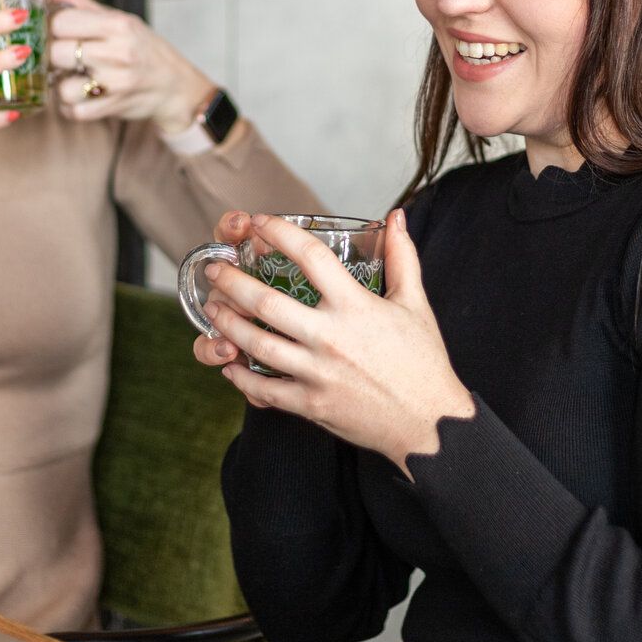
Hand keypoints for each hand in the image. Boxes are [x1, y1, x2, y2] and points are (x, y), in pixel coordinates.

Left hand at [48, 0, 215, 134]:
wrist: (177, 86)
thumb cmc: (147, 51)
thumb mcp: (122, 21)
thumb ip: (83, 6)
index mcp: (118, 25)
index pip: (61, 22)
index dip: (52, 28)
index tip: (57, 34)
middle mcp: (118, 52)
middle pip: (57, 54)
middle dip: (54, 57)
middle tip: (64, 58)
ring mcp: (117, 82)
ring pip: (62, 88)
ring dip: (62, 86)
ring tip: (74, 79)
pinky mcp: (113, 107)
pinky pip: (74, 112)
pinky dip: (71, 108)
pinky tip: (81, 96)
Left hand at [192, 211, 475, 475]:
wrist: (429, 424)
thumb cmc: (422, 362)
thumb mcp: (415, 304)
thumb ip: (402, 257)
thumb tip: (396, 217)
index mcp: (356, 307)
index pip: (311, 257)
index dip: (280, 233)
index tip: (260, 223)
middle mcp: (331, 337)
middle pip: (267, 302)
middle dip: (233, 282)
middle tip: (214, 270)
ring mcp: (318, 373)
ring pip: (258, 344)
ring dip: (227, 324)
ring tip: (212, 309)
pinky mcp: (311, 404)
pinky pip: (265, 389)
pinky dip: (242, 376)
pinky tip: (229, 363)